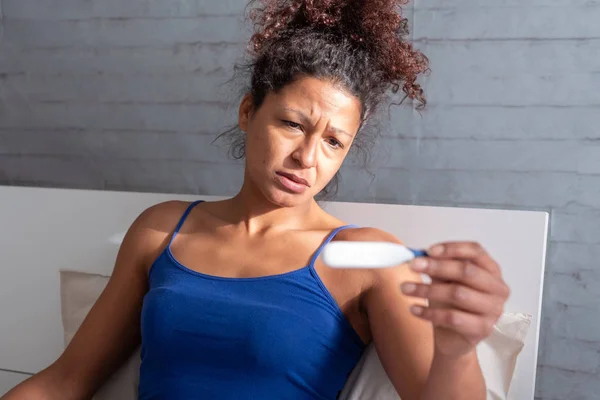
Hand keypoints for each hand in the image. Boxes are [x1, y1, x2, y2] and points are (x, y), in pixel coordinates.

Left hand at [400, 242, 509, 357]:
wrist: (453, 338)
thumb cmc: (451, 304)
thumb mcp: (444, 280)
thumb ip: (436, 265)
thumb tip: (417, 256)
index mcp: (491, 270)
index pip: (475, 251)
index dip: (452, 248)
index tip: (428, 250)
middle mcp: (498, 288)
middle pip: (467, 271)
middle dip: (436, 267)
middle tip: (412, 266)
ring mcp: (493, 310)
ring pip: (457, 294)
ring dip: (427, 290)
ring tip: (405, 288)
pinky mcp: (482, 329)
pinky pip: (452, 317)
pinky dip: (429, 312)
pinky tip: (414, 309)